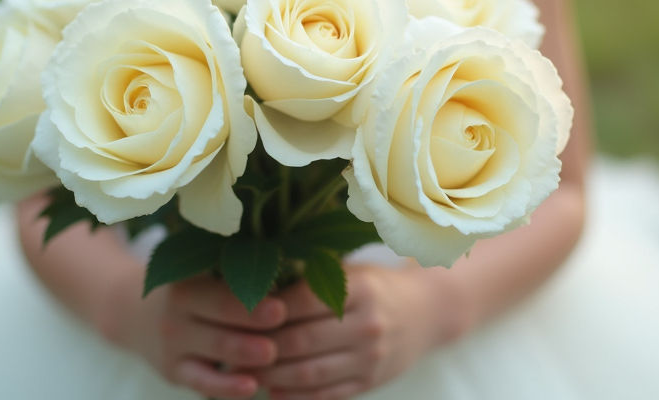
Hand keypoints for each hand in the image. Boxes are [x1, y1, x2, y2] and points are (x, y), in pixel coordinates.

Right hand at [112, 271, 286, 397]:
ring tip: (271, 354)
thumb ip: (232, 265)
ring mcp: (173, 345)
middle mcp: (175, 313)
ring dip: (243, 353)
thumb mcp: (199, 269)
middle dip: (250, 320)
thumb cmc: (188, 285)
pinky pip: (202, 382)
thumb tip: (289, 260)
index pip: (220, 289)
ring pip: (212, 351)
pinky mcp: (174, 372)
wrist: (135, 314)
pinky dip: (226, 387)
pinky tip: (251, 388)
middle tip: (281, 319)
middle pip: (217, 318)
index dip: (248, 295)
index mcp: (186, 281)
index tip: (279, 301)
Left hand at [256, 264, 442, 399]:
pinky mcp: (370, 382)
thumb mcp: (351, 272)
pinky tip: (272, 391)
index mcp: (359, 288)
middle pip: (302, 340)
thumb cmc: (376, 286)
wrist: (425, 312)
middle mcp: (366, 323)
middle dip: (263, 348)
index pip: (302, 301)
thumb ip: (313, 280)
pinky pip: (327, 396)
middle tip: (232, 348)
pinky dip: (295, 398)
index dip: (267, 310)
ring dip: (272, 376)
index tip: (239, 313)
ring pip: (310, 373)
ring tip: (246, 372)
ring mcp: (370, 357)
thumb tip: (259, 291)